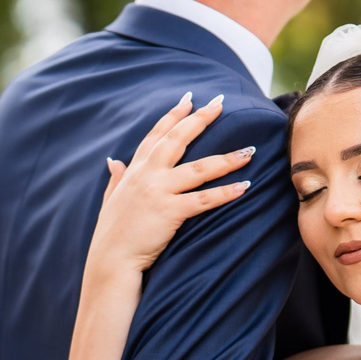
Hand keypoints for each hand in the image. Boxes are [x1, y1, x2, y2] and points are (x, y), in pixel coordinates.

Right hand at [86, 94, 254, 277]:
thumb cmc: (111, 234)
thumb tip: (113, 162)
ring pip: (199, 169)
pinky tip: (244, 186)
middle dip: (200, 120)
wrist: (110, 260)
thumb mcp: (111, 199)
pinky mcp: (170, 212)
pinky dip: (225, 192)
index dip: (173, 116)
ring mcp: (159, 192)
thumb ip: (116, 179)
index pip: (156, 135)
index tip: (189, 99)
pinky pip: (204, 199)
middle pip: (178, 140)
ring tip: (250, 151)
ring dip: (227, 159)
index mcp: (135, 170)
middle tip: (220, 104)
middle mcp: (147, 175)